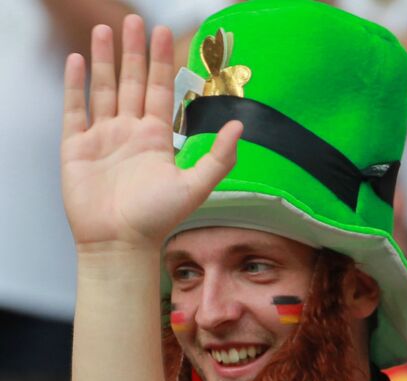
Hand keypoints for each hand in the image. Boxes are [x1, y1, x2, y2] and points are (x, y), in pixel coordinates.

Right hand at [61, 16, 240, 250]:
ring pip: (104, 89)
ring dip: (104, 59)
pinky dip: (76, 85)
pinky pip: (75, 108)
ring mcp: (102, 137)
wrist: (119, 243)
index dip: (161, 62)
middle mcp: (130, 132)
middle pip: (131, 82)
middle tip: (135, 19)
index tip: (165, 33)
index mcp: (157, 139)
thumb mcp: (196, 186)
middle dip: (133, 51)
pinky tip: (79, 60)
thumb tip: (242, 126)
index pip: (159, 90)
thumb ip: (219, 157)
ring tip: (106, 30)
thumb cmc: (158, 219)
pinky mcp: (75, 146)